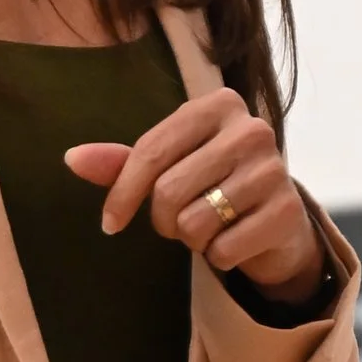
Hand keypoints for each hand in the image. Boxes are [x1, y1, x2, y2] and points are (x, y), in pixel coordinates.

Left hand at [65, 89, 324, 297]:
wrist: (277, 218)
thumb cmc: (212, 184)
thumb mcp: (169, 166)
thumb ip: (122, 163)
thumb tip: (71, 158)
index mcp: (218, 104)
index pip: (150, 151)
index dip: (122, 194)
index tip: (110, 223)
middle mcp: (251, 129)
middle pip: (169, 191)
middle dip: (164, 220)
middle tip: (181, 220)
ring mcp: (274, 169)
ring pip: (195, 223)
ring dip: (193, 239)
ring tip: (212, 225)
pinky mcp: (289, 211)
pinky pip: (224, 250)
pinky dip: (220, 257)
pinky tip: (236, 240)